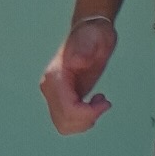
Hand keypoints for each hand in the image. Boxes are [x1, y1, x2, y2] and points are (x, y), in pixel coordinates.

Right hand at [40, 13, 120, 133]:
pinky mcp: (61, 97)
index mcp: (55, 76)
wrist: (91, 30)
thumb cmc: (93, 34)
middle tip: (102, 103)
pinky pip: (67, 121)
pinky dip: (83, 119)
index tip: (104, 101)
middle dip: (87, 119)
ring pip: (64, 125)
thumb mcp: (93, 38)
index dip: (88, 113)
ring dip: (85, 121)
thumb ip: (84, 49)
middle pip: (64, 121)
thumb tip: (77, 61)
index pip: (67, 109)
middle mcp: (50, 86)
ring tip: (98, 103)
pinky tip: (94, 103)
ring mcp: (54, 93)